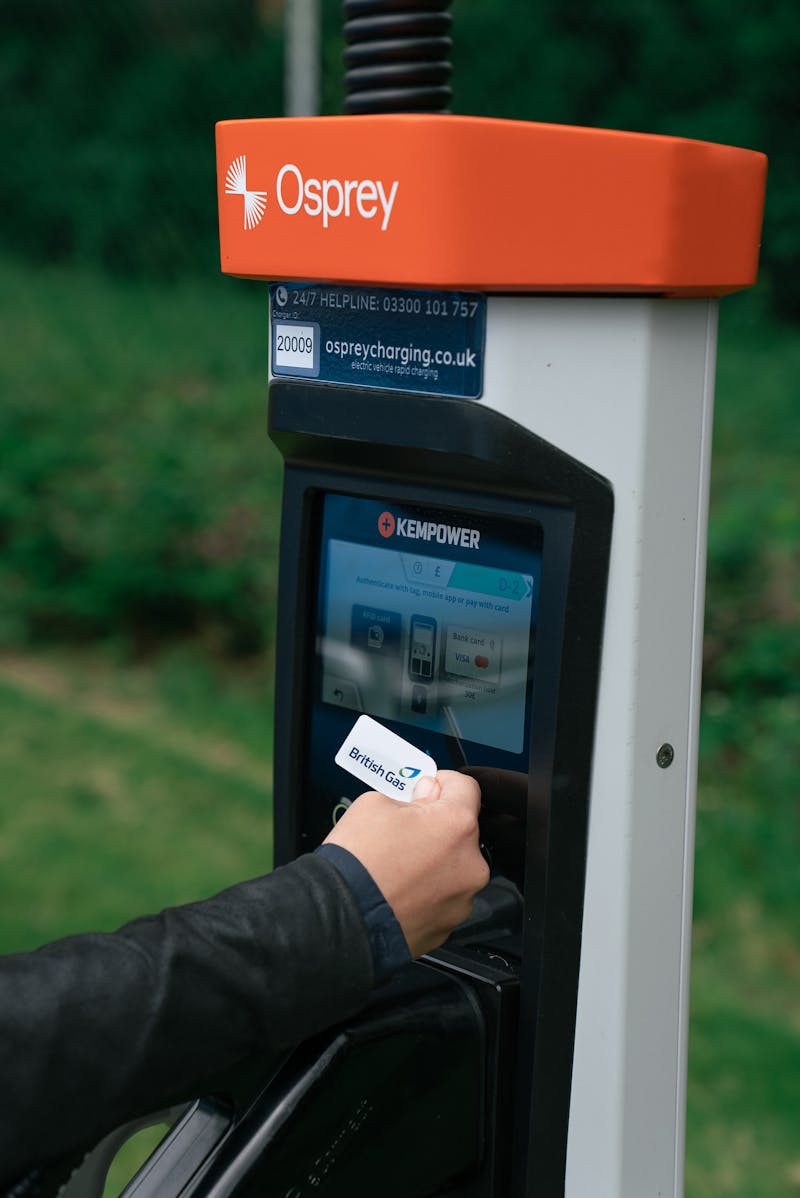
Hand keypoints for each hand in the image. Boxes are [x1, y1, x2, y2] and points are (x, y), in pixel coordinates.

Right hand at [323, 771, 488, 957]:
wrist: (339, 919)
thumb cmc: (356, 863)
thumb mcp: (374, 803)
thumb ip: (411, 795)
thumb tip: (426, 795)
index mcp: (456, 826)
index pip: (466, 788)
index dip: (442, 783)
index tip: (427, 789)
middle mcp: (469, 864)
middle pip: (460, 831)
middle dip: (436, 826)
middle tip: (403, 831)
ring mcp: (461, 899)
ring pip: (452, 867)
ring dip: (433, 862)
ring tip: (397, 866)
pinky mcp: (447, 926)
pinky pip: (442, 898)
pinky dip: (425, 891)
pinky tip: (399, 889)